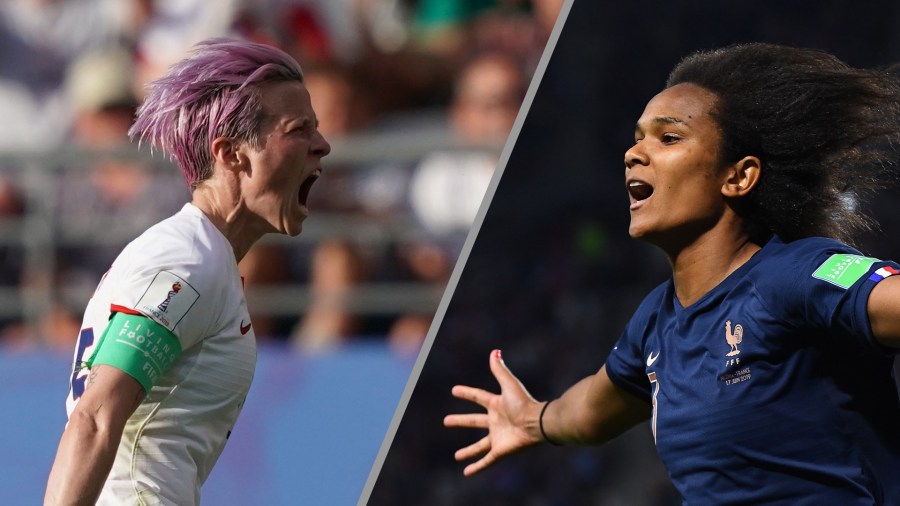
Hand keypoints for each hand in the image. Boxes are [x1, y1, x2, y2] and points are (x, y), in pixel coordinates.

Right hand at [444, 350, 543, 475]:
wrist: (537, 423)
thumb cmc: (524, 403)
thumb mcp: (509, 384)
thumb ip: (500, 370)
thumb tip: (494, 351)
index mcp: (497, 405)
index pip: (479, 397)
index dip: (467, 393)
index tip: (454, 390)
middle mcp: (496, 421)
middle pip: (474, 422)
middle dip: (461, 421)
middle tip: (446, 421)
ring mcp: (498, 437)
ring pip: (479, 446)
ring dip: (468, 451)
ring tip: (457, 456)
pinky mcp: (501, 451)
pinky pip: (486, 461)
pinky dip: (477, 467)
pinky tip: (466, 473)